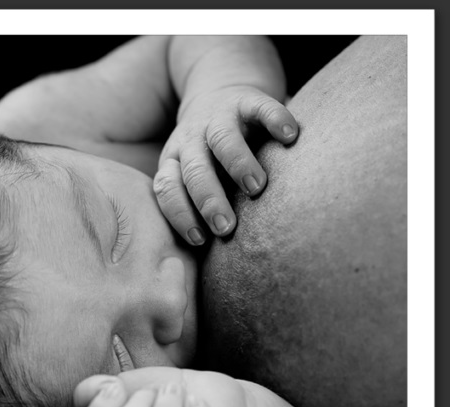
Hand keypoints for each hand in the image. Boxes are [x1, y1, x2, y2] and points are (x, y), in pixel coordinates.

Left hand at [153, 85, 297, 244]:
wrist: (219, 91)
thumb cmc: (211, 155)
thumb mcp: (194, 176)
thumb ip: (199, 207)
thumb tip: (216, 264)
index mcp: (174, 162)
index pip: (167, 189)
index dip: (180, 214)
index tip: (200, 240)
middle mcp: (191, 140)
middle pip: (194, 170)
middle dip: (208, 200)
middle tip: (227, 227)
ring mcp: (218, 116)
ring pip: (221, 138)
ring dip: (237, 164)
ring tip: (256, 188)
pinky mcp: (247, 98)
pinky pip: (259, 107)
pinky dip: (274, 119)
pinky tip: (290, 136)